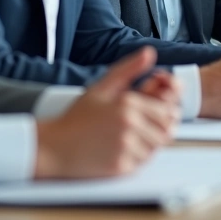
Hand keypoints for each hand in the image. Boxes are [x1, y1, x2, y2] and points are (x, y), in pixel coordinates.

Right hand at [34, 47, 178, 178]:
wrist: (52, 147)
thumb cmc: (76, 118)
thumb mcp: (102, 86)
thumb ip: (129, 69)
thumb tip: (150, 53)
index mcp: (128, 104)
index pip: (168, 111)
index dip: (165, 114)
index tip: (154, 115)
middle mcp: (129, 125)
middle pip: (166, 131)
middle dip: (159, 130)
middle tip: (142, 129)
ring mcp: (126, 147)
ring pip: (156, 149)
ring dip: (148, 145)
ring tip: (128, 139)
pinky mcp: (121, 166)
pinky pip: (142, 163)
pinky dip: (136, 159)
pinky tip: (119, 151)